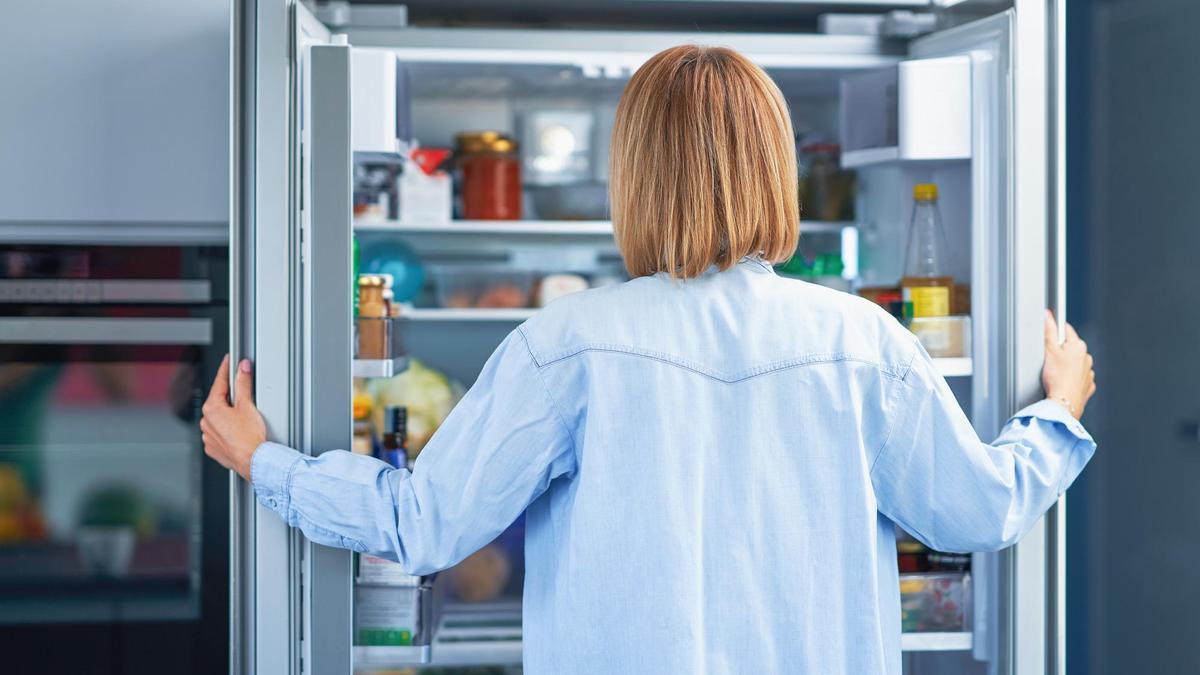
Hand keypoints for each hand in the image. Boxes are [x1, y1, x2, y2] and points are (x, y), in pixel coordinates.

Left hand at [201, 355, 266, 479]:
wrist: (253, 461)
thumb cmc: (250, 438)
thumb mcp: (247, 405)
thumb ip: (243, 383)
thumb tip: (242, 368)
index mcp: (211, 409)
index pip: (219, 383)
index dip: (226, 369)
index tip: (229, 360)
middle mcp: (206, 422)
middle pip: (219, 401)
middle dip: (230, 395)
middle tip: (244, 392)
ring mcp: (208, 436)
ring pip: (219, 418)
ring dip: (229, 414)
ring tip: (245, 418)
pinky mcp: (214, 448)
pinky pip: (219, 433)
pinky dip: (228, 429)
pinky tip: (240, 431)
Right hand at [1042, 310, 1095, 419]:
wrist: (1063, 403)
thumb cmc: (1057, 377)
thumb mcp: (1049, 350)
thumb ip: (1049, 330)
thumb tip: (1049, 316)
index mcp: (1079, 346)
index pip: (1066, 330)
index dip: (1055, 329)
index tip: (1048, 331)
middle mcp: (1087, 358)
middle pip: (1071, 347)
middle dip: (1060, 350)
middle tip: (1047, 358)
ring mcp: (1089, 373)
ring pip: (1076, 364)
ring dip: (1066, 365)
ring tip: (1054, 373)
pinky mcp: (1087, 387)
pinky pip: (1079, 378)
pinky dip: (1071, 378)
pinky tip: (1061, 382)